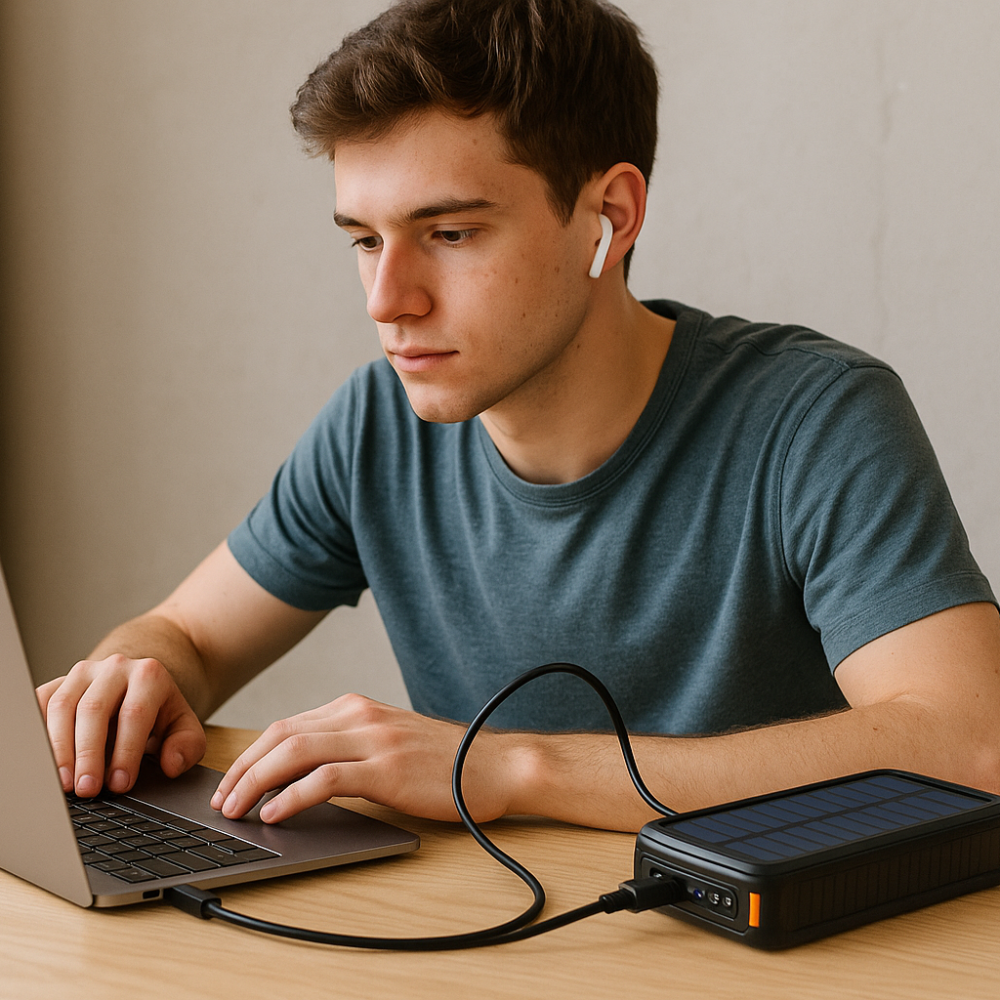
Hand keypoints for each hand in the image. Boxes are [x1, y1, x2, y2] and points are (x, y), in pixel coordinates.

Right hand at [36, 655, 206, 796]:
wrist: (140, 683)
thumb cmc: (160, 711)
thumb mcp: (184, 726)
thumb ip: (188, 745)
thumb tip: (171, 764)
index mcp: (149, 675)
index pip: (134, 713)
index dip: (126, 751)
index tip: (120, 784)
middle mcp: (114, 668)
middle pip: (94, 709)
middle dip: (88, 753)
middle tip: (87, 789)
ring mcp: (82, 673)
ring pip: (62, 707)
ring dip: (59, 748)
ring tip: (64, 783)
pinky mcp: (58, 683)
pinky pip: (40, 705)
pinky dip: (38, 734)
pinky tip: (43, 762)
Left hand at [211, 694, 515, 823]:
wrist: (495, 765)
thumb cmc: (445, 761)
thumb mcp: (390, 741)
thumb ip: (350, 746)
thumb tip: (301, 776)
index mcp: (357, 707)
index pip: (287, 726)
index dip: (251, 754)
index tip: (232, 782)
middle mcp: (360, 716)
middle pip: (281, 735)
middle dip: (242, 768)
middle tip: (222, 800)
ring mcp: (373, 740)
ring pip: (294, 753)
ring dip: (256, 782)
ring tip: (236, 810)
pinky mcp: (386, 770)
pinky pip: (326, 779)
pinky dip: (292, 796)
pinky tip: (275, 813)